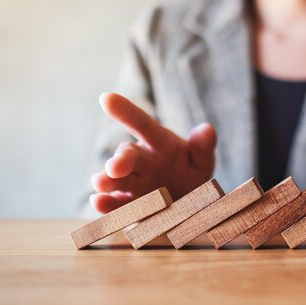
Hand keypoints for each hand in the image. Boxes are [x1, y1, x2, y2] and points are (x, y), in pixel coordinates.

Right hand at [90, 93, 215, 212]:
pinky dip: (107, 205)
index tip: (106, 98)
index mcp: (159, 144)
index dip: (125, 111)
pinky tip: (99, 203)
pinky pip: (117, 205)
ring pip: (118, 180)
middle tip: (113, 166)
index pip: (142, 124)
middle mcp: (141, 162)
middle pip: (128, 156)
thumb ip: (203, 148)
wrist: (188, 205)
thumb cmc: (191, 175)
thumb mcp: (202, 161)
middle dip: (120, 160)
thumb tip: (207, 130)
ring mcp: (133, 185)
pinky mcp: (128, 206)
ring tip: (100, 184)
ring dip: (108, 181)